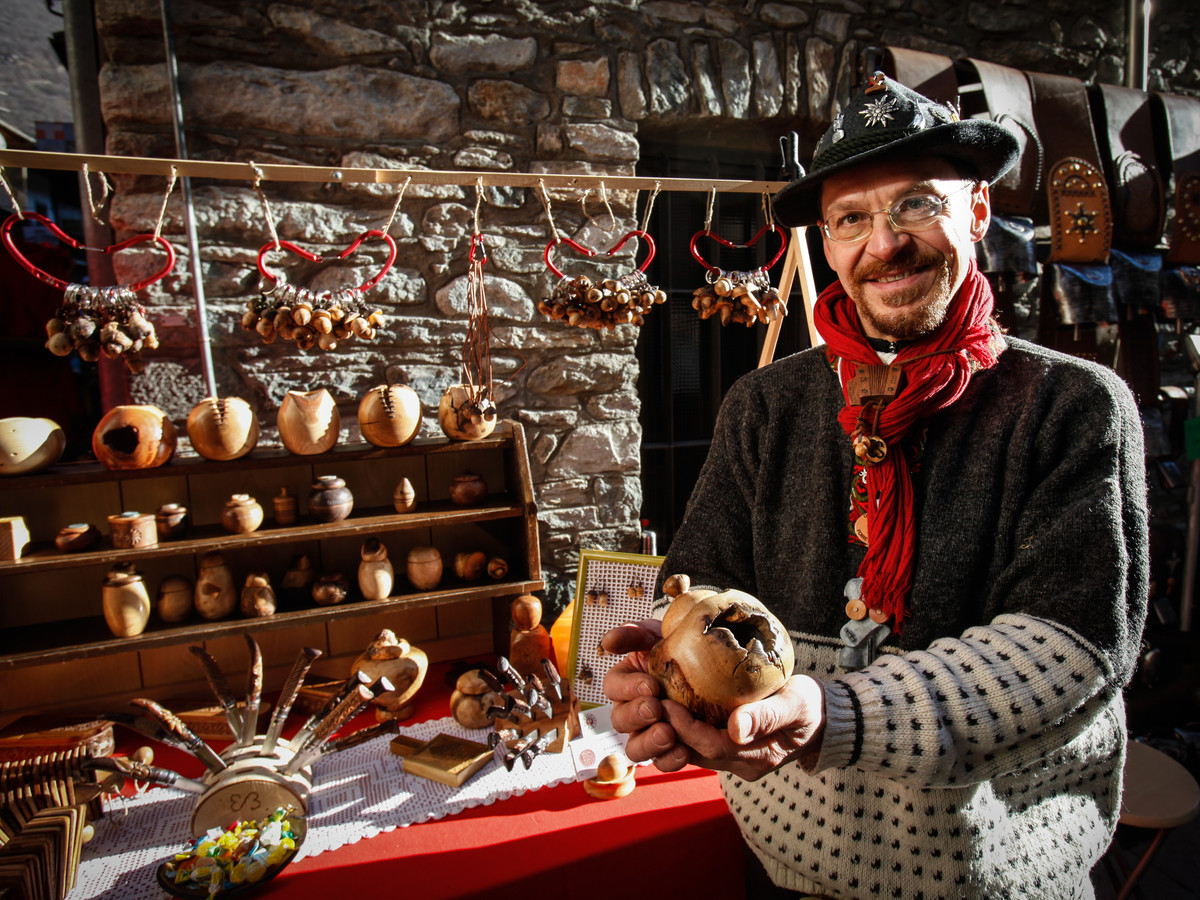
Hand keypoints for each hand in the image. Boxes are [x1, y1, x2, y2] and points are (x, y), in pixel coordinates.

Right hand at [601, 620, 689, 770]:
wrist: (727, 676)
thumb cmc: (690, 648)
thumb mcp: (664, 632)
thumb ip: (635, 633)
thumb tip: (607, 642)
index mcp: (629, 680)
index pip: (613, 686)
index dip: (626, 688)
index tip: (650, 684)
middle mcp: (635, 709)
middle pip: (619, 720)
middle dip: (636, 714)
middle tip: (656, 707)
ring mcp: (651, 732)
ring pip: (634, 748)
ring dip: (648, 742)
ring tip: (668, 733)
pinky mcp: (670, 751)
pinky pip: (662, 763)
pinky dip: (669, 759)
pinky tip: (683, 751)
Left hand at [657, 674, 825, 781]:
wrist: (822, 717)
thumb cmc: (811, 707)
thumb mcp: (795, 705)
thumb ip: (767, 716)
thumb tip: (736, 728)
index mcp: (758, 757)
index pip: (711, 746)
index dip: (685, 727)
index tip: (666, 702)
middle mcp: (742, 764)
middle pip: (695, 752)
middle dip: (669, 729)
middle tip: (648, 702)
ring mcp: (735, 759)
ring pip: (692, 750)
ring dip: (671, 730)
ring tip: (651, 704)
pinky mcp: (730, 748)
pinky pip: (699, 742)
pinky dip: (682, 726)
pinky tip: (668, 704)